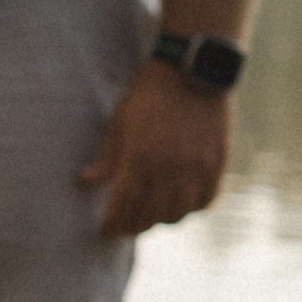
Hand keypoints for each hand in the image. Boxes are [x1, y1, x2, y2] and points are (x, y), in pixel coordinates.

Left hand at [81, 59, 232, 238]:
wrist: (191, 72)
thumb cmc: (148, 96)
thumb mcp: (120, 123)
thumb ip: (107, 158)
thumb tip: (84, 183)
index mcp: (140, 159)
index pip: (123, 207)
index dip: (113, 224)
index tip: (106, 230)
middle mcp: (169, 169)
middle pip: (149, 217)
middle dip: (133, 226)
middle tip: (125, 226)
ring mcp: (196, 168)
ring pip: (178, 215)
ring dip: (161, 220)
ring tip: (151, 216)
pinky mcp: (217, 164)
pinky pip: (205, 202)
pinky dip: (191, 209)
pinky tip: (180, 205)